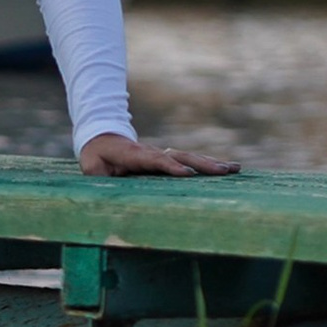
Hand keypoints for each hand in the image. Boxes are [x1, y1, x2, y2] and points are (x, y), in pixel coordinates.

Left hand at [79, 131, 239, 176]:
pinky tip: (228, 169)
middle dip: (202, 164)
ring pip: (190, 157)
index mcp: (134, 155)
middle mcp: (153, 152)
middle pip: (180, 156)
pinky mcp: (168, 158)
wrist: (103, 139)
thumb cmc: (97, 158)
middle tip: (224, 171)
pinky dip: (209, 165)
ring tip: (234, 169)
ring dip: (212, 163)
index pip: (155, 160)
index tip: (187, 174)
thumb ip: (98, 176)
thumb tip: (104, 187)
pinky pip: (190, 161)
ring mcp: (162, 154)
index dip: (170, 166)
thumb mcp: (91, 167)